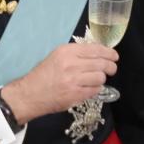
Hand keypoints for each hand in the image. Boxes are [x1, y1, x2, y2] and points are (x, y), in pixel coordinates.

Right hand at [1, 43, 117, 124]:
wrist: (29, 94)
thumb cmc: (44, 75)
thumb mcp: (57, 57)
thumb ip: (77, 54)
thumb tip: (99, 54)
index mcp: (66, 51)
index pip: (96, 49)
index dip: (109, 53)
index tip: (114, 56)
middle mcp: (71, 64)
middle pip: (102, 63)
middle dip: (110, 67)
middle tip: (112, 69)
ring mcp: (73, 80)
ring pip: (100, 77)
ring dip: (101, 79)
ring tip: (95, 80)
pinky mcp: (75, 94)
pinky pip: (95, 90)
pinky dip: (95, 89)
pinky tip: (90, 88)